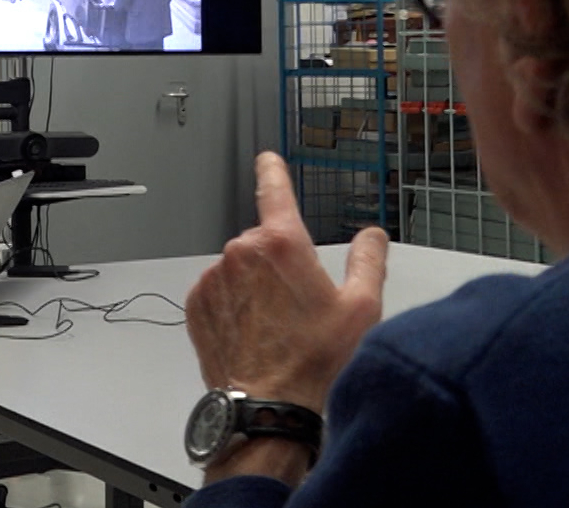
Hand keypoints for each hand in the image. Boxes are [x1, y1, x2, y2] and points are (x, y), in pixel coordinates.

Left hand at [186, 153, 388, 418]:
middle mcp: (242, 253)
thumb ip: (368, 261)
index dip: (273, 172)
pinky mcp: (197, 305)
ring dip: (255, 287)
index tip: (268, 160)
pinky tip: (254, 334)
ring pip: (240, 269)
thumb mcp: (361, 308)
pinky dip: (234, 305)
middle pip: (264, 242)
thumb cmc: (315, 364)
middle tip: (299, 306)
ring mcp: (215, 279)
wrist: (269, 409)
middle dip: (279, 265)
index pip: (275, 191)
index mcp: (282, 243)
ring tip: (276, 327)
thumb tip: (371, 236)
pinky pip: (219, 292)